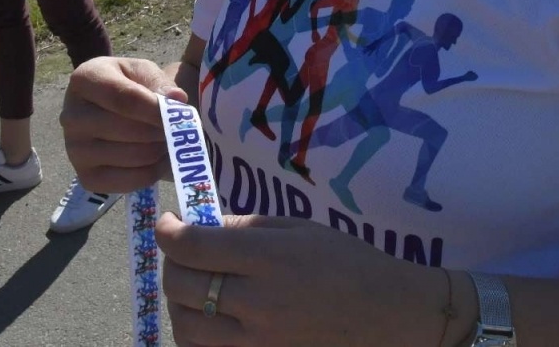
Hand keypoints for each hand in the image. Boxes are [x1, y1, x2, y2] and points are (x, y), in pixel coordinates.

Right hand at [59, 57, 188, 192]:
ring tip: (168, 140)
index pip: (123, 98)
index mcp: (84, 80)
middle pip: (127, 129)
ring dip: (160, 150)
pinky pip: (128, 181)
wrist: (107, 108)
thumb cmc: (128, 84)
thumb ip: (159, 82)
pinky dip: (152, 172)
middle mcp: (71, 116)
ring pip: (131, 155)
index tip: (180, 112)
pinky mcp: (86, 177)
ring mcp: (75, 150)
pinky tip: (159, 158)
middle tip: (178, 128)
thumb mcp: (142, 71)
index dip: (155, 109)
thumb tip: (176, 99)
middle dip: (161, 130)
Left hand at [158, 212, 443, 346]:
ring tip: (192, 288)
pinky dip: (196, 337)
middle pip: (180, 286)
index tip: (169, 224)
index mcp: (268, 259)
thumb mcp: (301, 230)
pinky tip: (209, 320)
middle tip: (181, 254)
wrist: (391, 318)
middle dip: (170, 264)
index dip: (168, 231)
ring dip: (178, 303)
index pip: (192, 246)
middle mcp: (255, 304)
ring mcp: (255, 344)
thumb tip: (202, 227)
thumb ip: (248, 227)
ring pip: (185, 328)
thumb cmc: (350, 264)